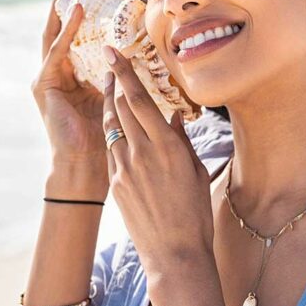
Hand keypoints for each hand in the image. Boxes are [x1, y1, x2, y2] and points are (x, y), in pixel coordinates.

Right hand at [31, 0, 107, 197]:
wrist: (87, 166)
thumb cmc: (107, 137)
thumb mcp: (117, 100)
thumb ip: (122, 81)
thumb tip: (143, 64)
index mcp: (77, 77)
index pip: (79, 37)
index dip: (85, 14)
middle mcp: (59, 74)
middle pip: (61, 29)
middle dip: (68, 2)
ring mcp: (48, 78)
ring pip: (54, 34)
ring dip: (63, 8)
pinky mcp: (44, 84)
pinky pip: (57, 51)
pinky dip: (66, 30)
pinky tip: (77, 12)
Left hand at [101, 43, 213, 276]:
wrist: (173, 253)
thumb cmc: (194, 212)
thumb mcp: (195, 171)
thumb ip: (181, 140)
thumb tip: (174, 116)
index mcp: (166, 146)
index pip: (140, 100)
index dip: (124, 73)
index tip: (113, 52)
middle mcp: (141, 153)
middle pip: (121, 107)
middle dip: (115, 83)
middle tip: (110, 63)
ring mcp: (124, 168)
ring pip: (112, 126)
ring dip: (111, 106)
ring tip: (111, 91)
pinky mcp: (115, 184)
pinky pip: (112, 150)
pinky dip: (115, 134)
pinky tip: (119, 130)